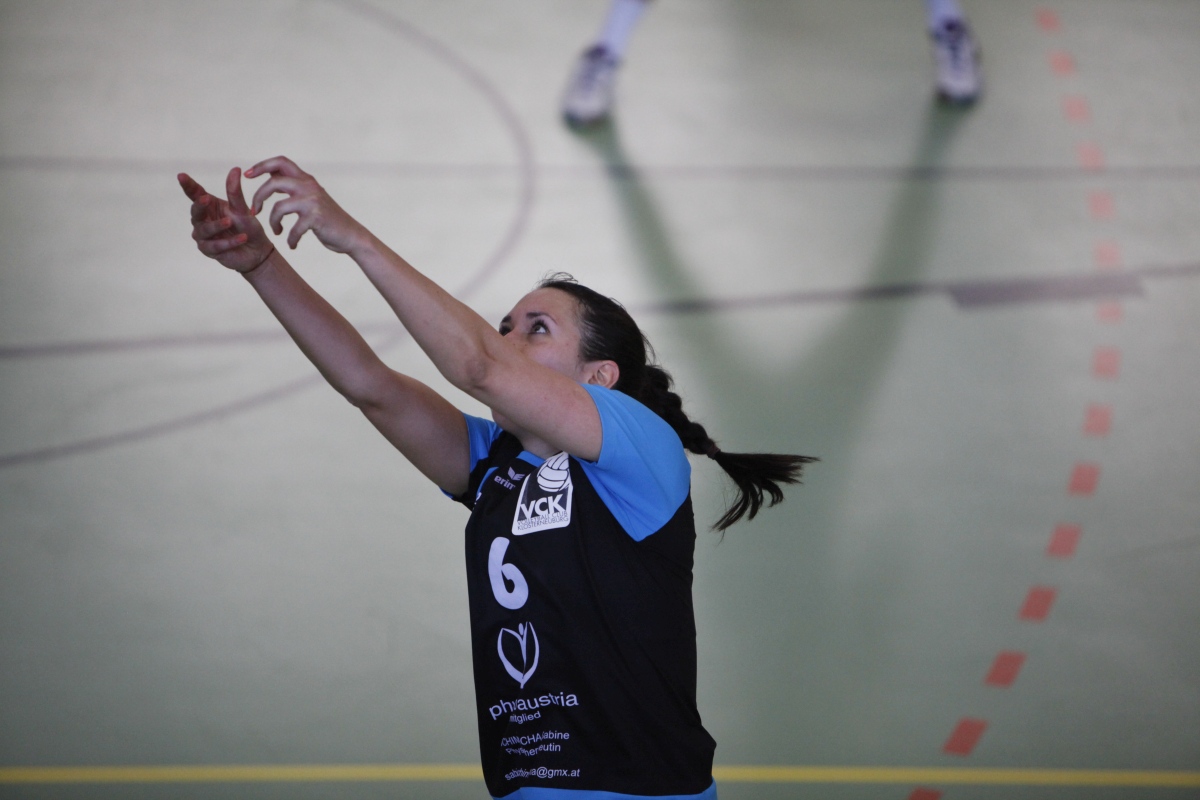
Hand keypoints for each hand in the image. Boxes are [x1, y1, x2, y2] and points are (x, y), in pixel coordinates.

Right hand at [178, 168, 274, 273]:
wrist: (256, 250)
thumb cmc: (247, 227)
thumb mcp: (241, 209)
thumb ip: (235, 192)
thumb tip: (235, 169)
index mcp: (208, 206)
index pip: (195, 194)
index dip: (188, 185)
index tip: (181, 176)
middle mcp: (202, 220)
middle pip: (195, 212)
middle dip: (200, 205)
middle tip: (207, 198)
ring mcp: (203, 236)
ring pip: (205, 230)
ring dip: (217, 226)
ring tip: (230, 221)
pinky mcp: (209, 251)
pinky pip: (216, 246)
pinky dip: (229, 242)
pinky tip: (242, 238)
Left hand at [245, 156, 366, 253]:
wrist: (351, 235)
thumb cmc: (328, 219)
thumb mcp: (311, 196)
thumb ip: (295, 186)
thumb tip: (272, 175)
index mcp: (307, 179)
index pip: (280, 162)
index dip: (261, 165)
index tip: (248, 175)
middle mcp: (309, 186)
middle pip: (273, 183)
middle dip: (258, 197)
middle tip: (254, 211)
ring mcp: (313, 201)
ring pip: (279, 207)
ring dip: (273, 222)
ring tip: (276, 231)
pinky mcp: (316, 217)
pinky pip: (293, 229)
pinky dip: (290, 239)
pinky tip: (292, 245)